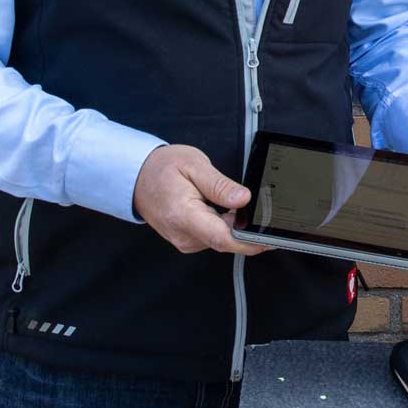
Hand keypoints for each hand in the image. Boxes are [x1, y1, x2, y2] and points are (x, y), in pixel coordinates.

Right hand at [132, 144, 264, 256]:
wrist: (137, 177)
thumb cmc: (161, 169)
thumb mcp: (194, 165)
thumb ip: (220, 185)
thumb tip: (244, 199)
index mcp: (184, 215)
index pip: (222, 238)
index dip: (250, 242)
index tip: (270, 238)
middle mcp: (184, 234)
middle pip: (226, 242)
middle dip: (249, 231)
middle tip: (265, 211)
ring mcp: (185, 240)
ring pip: (222, 241)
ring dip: (237, 227)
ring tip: (237, 204)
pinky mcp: (188, 240)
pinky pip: (214, 238)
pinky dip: (226, 227)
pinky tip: (228, 212)